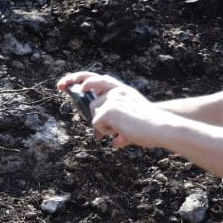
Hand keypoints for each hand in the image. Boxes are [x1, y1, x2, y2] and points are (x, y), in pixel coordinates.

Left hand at [55, 71, 175, 148]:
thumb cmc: (151, 129)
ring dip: (103, 126)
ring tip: (120, 128)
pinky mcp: (109, 109)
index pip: (97, 79)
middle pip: (90, 100)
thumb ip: (120, 130)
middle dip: (74, 90)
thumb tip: (115, 143)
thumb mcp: (132, 126)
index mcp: (122, 90)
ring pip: (93, 114)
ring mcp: (112, 98)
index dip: (79, 79)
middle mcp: (116, 90)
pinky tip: (120, 130)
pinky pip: (97, 124)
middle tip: (61, 86)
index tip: (63, 84)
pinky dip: (106, 131)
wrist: (162, 127)